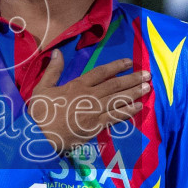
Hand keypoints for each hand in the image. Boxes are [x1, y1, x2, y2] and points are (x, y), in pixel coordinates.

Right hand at [26, 53, 148, 154]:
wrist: (39, 135)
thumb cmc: (39, 112)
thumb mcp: (42, 87)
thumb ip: (53, 70)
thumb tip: (58, 52)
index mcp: (77, 85)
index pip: (101, 72)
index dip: (116, 66)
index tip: (129, 62)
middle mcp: (89, 96)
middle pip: (115, 85)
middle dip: (132, 79)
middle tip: (147, 74)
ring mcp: (94, 112)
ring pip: (118, 100)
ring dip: (134, 93)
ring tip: (148, 88)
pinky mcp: (96, 127)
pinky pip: (115, 117)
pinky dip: (128, 111)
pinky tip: (139, 107)